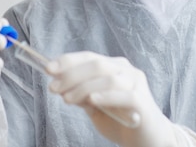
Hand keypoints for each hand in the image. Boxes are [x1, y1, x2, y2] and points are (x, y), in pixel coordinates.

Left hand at [46, 51, 174, 146]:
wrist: (147, 140)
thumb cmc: (121, 120)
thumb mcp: (95, 108)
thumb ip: (82, 96)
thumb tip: (60, 85)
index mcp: (114, 67)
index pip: (89, 57)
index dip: (68, 61)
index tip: (48, 69)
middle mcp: (126, 71)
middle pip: (96, 64)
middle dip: (71, 75)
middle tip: (54, 88)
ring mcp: (136, 84)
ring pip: (107, 78)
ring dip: (83, 87)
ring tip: (67, 99)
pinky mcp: (142, 101)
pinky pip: (123, 95)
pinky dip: (106, 96)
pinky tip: (92, 100)